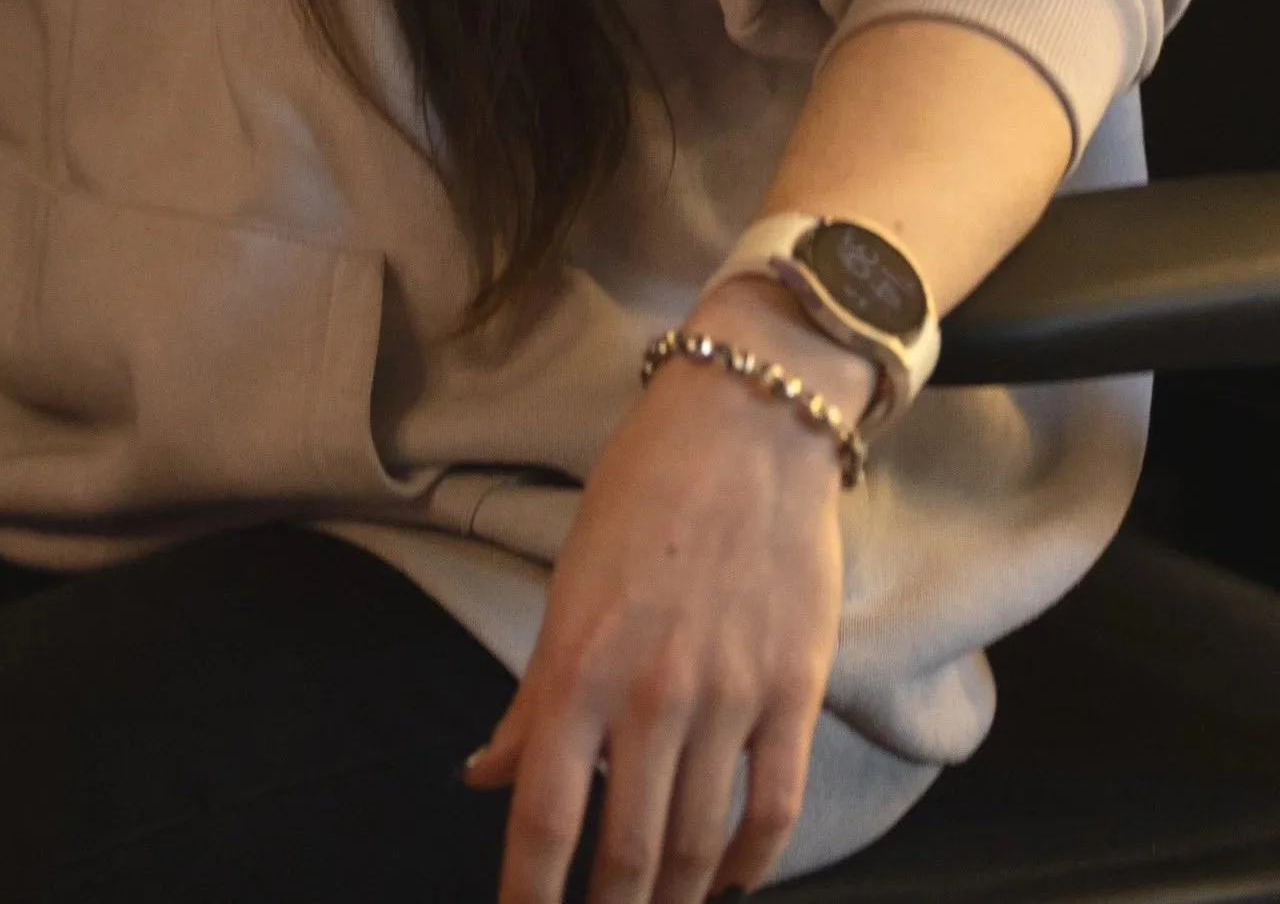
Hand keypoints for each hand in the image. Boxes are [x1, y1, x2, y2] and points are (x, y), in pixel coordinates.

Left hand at [466, 280, 873, 903]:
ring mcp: (728, 697)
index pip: (544, 815)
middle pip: (626, 852)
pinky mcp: (793, 692)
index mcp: (578, 664)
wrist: (748, 424)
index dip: (529, 893)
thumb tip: (486, 776)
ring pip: (698, 842)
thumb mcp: (568, 585)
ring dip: (675, 897)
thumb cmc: (642, 492)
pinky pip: (774, 808)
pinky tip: (733, 882)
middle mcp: (650, 694)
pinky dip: (754, 862)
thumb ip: (535, 696)